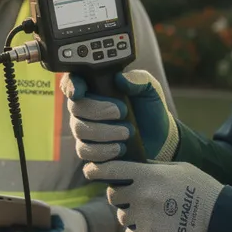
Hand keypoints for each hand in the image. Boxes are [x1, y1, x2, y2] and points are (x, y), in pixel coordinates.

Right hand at [63, 70, 179, 163]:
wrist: (161, 137)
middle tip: (122, 112)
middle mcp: (85, 109)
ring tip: (127, 133)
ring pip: (79, 131)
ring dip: (103, 132)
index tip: (81, 92)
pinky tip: (120, 148)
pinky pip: (85, 152)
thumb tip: (120, 78)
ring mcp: (85, 131)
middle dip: (98, 110)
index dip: (71, 86)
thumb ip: (138, 79)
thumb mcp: (150, 89)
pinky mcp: (91, 151)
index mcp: (94, 88)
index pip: (72, 82)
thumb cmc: (150, 108)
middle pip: (75, 108)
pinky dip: (102, 151)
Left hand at [83, 160, 223, 231]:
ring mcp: (143, 216)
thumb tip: (134, 165)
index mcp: (147, 174)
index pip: (110, 169)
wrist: (220, 218)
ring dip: (132, 217)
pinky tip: (152, 231)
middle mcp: (141, 194)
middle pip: (114, 196)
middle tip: (139, 200)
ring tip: (154, 216)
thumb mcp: (178, 169)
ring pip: (122, 217)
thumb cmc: (202, 189)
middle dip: (122, 197)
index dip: (96, 170)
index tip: (90, 171)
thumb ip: (152, 167)